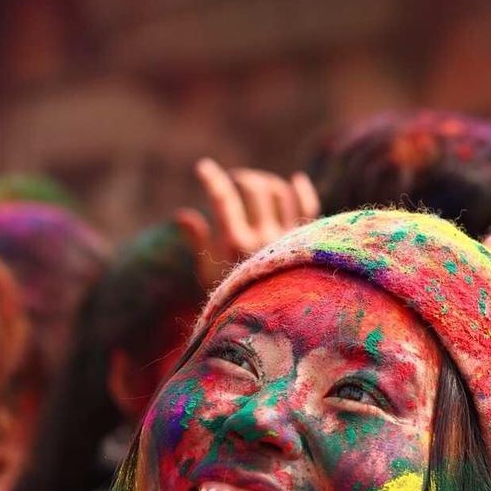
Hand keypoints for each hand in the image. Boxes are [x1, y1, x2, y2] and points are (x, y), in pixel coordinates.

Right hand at [174, 158, 318, 288]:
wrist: (272, 323)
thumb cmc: (233, 299)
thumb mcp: (209, 273)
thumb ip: (199, 241)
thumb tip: (181, 214)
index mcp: (235, 244)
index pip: (223, 198)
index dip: (211, 178)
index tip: (203, 167)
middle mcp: (264, 237)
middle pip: (253, 187)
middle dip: (240, 178)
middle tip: (234, 182)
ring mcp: (288, 236)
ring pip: (279, 190)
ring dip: (265, 183)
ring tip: (256, 189)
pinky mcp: (307, 240)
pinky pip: (309, 204)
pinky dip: (301, 189)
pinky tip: (295, 180)